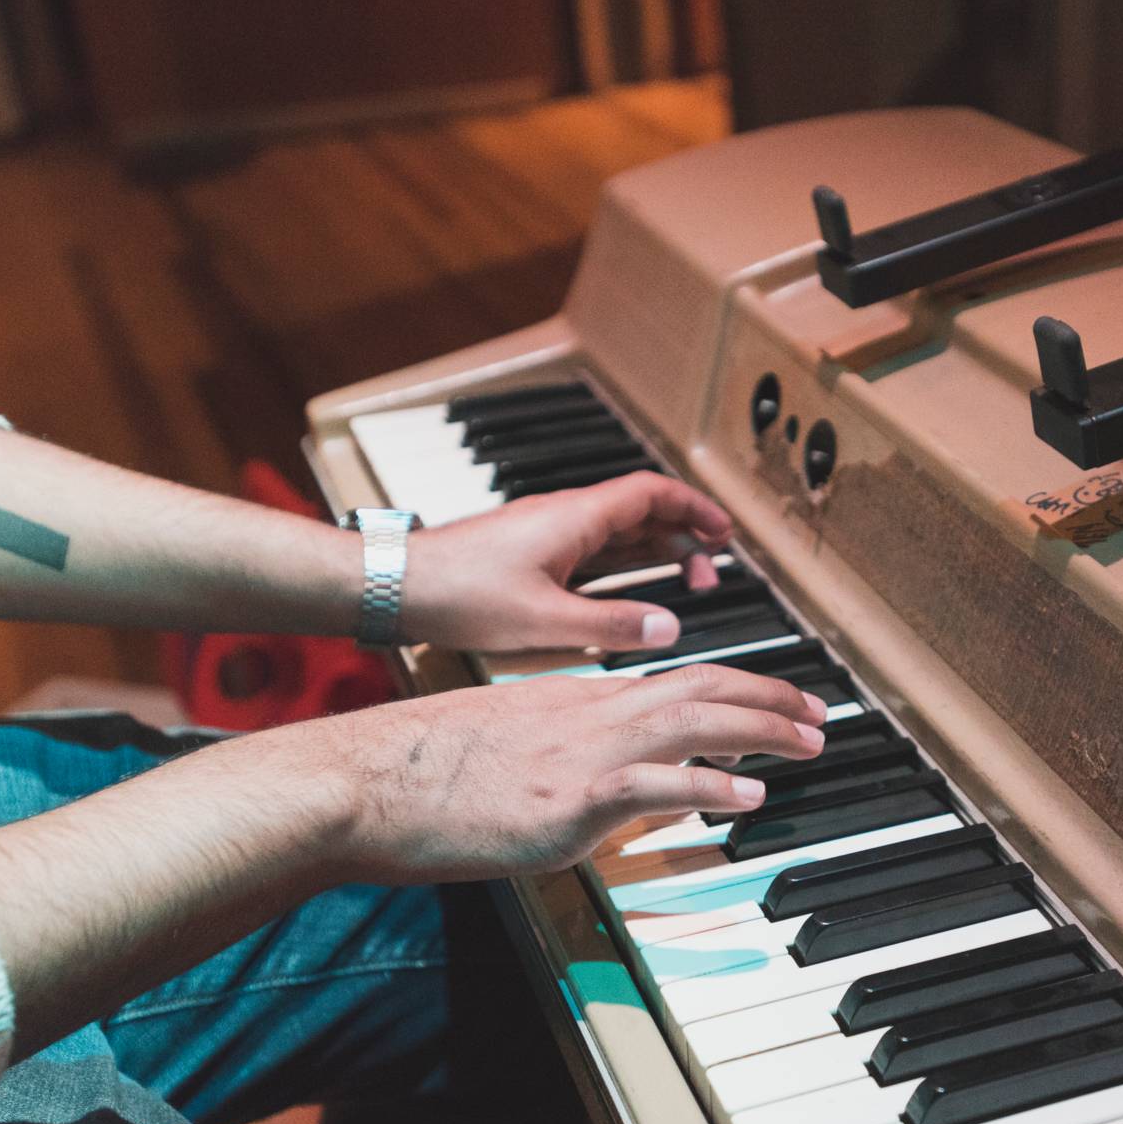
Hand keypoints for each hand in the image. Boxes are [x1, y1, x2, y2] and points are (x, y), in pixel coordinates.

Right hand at [302, 662, 826, 882]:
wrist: (366, 781)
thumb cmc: (419, 774)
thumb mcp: (504, 751)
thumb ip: (558, 761)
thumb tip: (595, 794)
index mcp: (574, 698)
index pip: (675, 678)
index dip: (738, 685)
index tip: (776, 700)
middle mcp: (589, 713)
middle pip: (702, 686)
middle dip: (771, 697)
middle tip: (819, 715)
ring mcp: (582, 753)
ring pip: (694, 720)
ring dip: (763, 729)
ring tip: (809, 741)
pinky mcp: (569, 799)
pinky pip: (657, 782)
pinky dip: (712, 784)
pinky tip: (750, 793)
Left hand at [399, 471, 732, 652]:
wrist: (397, 586)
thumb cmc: (460, 593)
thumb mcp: (546, 619)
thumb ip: (612, 625)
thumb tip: (668, 629)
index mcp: (576, 518)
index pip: (653, 494)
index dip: (695, 510)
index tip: (725, 535)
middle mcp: (564, 517)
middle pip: (641, 512)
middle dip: (684, 536)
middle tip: (712, 569)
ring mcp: (546, 535)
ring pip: (618, 534)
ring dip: (655, 553)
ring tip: (685, 584)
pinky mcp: (530, 555)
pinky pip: (593, 552)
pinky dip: (623, 568)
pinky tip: (629, 595)